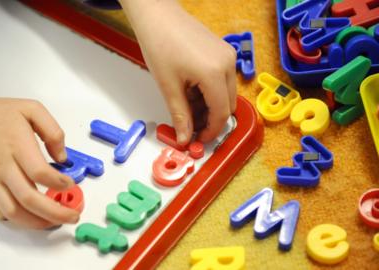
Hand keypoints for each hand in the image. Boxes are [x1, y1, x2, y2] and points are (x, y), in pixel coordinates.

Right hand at [0, 76, 78, 228]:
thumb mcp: (31, 109)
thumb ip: (53, 131)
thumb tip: (62, 158)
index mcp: (17, 145)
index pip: (40, 172)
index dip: (59, 183)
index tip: (70, 184)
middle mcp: (2, 166)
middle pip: (29, 198)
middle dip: (55, 212)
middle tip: (73, 216)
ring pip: (13, 212)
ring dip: (37, 222)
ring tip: (54, 221)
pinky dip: (16, 220)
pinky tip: (30, 217)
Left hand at [120, 0, 236, 143]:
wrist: (158, 16)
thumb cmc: (160, 43)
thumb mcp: (168, 86)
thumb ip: (180, 115)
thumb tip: (185, 137)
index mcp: (214, 73)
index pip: (221, 113)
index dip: (210, 131)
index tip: (198, 140)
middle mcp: (227, 63)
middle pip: (227, 104)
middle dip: (210, 120)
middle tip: (190, 126)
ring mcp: (227, 55)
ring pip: (226, 93)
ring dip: (209, 106)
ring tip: (186, 106)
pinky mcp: (223, 51)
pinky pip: (223, 79)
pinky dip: (210, 91)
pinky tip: (191, 91)